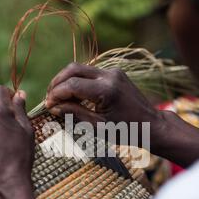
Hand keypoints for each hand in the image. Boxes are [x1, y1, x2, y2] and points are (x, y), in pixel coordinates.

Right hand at [46, 63, 198, 166]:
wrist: (151, 124)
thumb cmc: (126, 131)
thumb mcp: (98, 127)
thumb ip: (74, 114)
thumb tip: (53, 107)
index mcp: (106, 90)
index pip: (71, 85)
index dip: (56, 94)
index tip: (47, 106)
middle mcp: (109, 75)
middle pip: (73, 69)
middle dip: (57, 82)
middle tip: (49, 99)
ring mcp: (113, 71)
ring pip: (80, 68)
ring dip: (66, 80)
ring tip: (58, 98)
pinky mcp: (115, 72)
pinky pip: (90, 72)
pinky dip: (78, 81)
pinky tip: (73, 95)